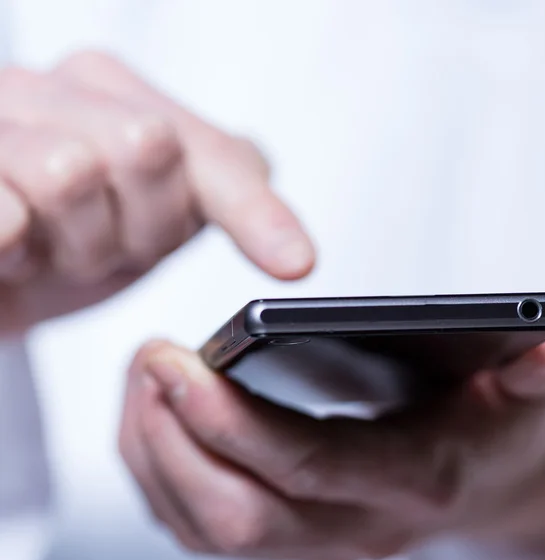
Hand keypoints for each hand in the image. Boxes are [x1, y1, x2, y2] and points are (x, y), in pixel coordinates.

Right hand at [0, 52, 313, 333]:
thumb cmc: (70, 246)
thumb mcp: (155, 230)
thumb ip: (227, 204)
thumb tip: (295, 247)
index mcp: (129, 103)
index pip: (215, 154)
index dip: (257, 210)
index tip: (294, 263)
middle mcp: (68, 92)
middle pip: (149, 145)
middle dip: (137, 226)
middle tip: (105, 244)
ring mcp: (5, 113)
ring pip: (70, 168)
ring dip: (72, 243)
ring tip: (52, 248)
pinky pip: (4, 210)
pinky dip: (14, 243)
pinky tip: (13, 248)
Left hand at [120, 333, 544, 559]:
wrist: (481, 487)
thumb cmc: (489, 433)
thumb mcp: (520, 396)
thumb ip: (529, 370)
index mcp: (407, 481)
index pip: (308, 464)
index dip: (235, 419)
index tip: (179, 362)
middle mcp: (351, 527)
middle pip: (237, 510)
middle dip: (176, 436)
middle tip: (150, 359)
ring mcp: (311, 543)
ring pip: (204, 526)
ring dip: (156, 453)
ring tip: (142, 377)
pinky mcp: (282, 537)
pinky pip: (197, 523)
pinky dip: (160, 471)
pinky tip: (153, 414)